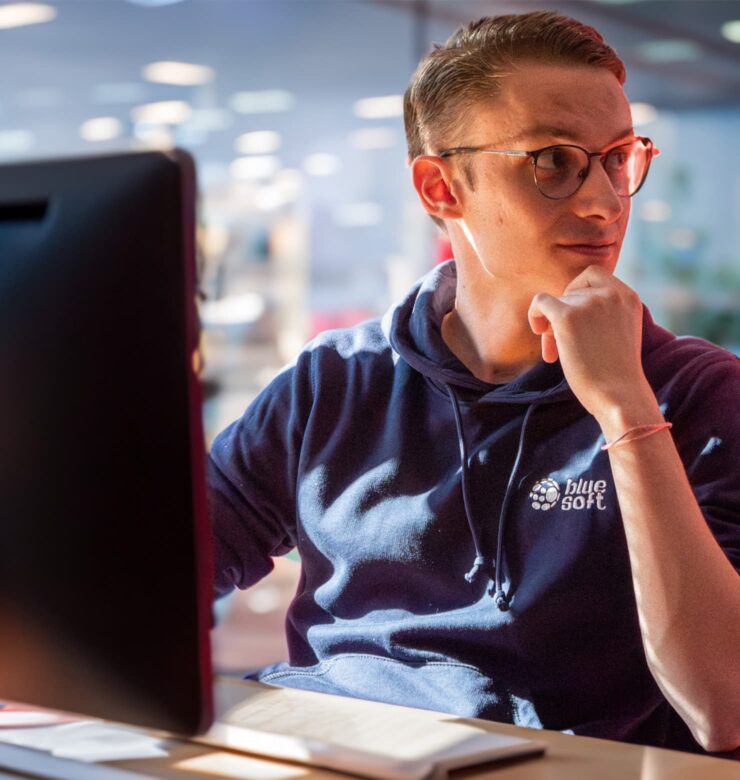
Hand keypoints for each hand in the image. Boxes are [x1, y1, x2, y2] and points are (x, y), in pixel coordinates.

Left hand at [527, 266, 654, 424]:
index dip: (577, 292)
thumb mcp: (619, 332)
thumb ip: (602, 312)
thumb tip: (562, 305)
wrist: (619, 395)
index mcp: (628, 296)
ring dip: (552, 326)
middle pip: (571, 290)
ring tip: (558, 353)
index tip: (575, 316)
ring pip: (556, 301)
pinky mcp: (568, 317)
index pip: (593, 275)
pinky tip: (540, 334)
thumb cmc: (616, 373)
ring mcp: (589, 303)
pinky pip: (540, 302)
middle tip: (560, 339)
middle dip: (563, 312)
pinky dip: (535, 315)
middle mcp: (611, 294)